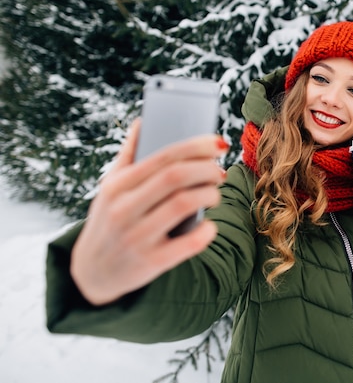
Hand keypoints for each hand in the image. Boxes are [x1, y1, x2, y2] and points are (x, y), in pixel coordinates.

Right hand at [70, 119, 228, 305]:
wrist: (92, 272)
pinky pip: (189, 244)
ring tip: (215, 193)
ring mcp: (137, 237)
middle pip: (176, 177)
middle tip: (219, 171)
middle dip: (207, 169)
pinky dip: (207, 231)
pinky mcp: (150, 263)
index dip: (196, 146)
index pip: (164, 157)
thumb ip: (128, 155)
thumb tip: (144, 121)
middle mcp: (124, 209)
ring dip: (209, 194)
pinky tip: (210, 226)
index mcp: (117, 186)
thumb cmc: (110, 220)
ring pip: (184, 204)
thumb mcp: (110, 187)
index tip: (218, 143)